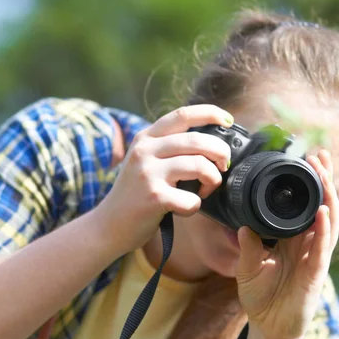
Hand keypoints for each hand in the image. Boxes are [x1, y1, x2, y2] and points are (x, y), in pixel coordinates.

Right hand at [96, 105, 232, 255]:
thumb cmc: (136, 194)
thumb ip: (169, 148)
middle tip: (223, 166)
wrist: (109, 224)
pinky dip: (196, 206)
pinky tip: (185, 208)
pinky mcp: (153, 197)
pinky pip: (192, 199)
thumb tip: (212, 143)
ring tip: (205, 190)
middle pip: (197, 140)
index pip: (182, 115)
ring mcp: (148, 173)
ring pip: (199, 165)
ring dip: (212, 180)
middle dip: (221, 152)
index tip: (229, 121)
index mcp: (146, 137)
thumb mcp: (145, 161)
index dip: (210, 113)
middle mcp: (145, 151)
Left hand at [234, 150, 338, 338]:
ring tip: (324, 172)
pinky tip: (323, 211)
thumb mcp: (247, 267)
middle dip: (322, 180)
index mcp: (292, 239)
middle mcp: (307, 244)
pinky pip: (322, 247)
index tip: (304, 159)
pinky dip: (324, 228)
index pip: (304, 205)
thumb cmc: (260, 297)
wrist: (268, 327)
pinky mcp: (316, 273)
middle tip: (319, 154)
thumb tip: (242, 225)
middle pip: (321, 206)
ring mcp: (314, 257)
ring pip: (327, 221)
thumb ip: (247, 246)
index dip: (308, 183)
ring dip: (327, 196)